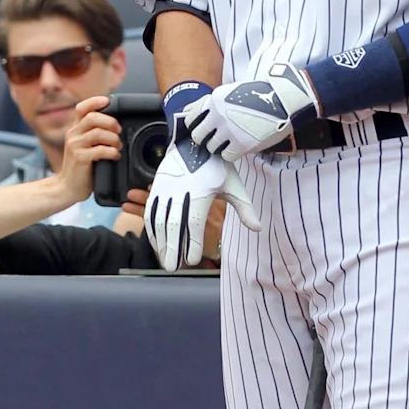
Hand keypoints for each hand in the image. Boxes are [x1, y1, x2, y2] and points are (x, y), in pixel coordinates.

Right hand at [56, 96, 121, 205]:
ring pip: (98, 133)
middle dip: (110, 122)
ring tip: (118, 147)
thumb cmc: (80, 167)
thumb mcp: (84, 146)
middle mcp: (73, 135)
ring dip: (113, 139)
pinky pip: (100, 150)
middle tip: (119, 131)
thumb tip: (116, 126)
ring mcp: (75, 146)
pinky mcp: (80, 158)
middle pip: (92, 117)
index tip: (108, 101)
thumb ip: (94, 135)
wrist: (67, 188)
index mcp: (75, 129)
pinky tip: (114, 156)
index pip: (81, 108)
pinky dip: (112, 152)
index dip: (95, 102)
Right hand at [145, 125, 260, 270]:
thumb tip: (258, 229)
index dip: (192, 242)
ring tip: (165, 261)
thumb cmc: (217, 166)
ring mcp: (165, 189)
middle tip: (173, 268)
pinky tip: (157, 244)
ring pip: (159, 220)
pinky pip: (151, 212)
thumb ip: (245, 209)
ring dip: (161, 242)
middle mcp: (179, 191)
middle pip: (174, 225)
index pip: (194, 222)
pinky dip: (152, 230)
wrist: (195, 141)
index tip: (193, 260)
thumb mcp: (234, 185)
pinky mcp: (157, 188)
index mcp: (200, 192)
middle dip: (172, 248)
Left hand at [185, 64, 320, 160]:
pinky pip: (226, 156)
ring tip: (231, 142)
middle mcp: (218, 115)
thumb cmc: (259, 95)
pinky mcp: (241, 144)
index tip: (204, 129)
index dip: (196, 125)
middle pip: (198, 135)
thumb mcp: (231, 91)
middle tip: (216, 138)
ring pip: (211, 147)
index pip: (190, 118)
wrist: (283, 100)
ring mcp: (229, 130)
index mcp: (214, 100)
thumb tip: (189, 110)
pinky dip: (231, 154)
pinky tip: (240, 147)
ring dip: (219, 147)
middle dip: (205, 138)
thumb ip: (210, 103)